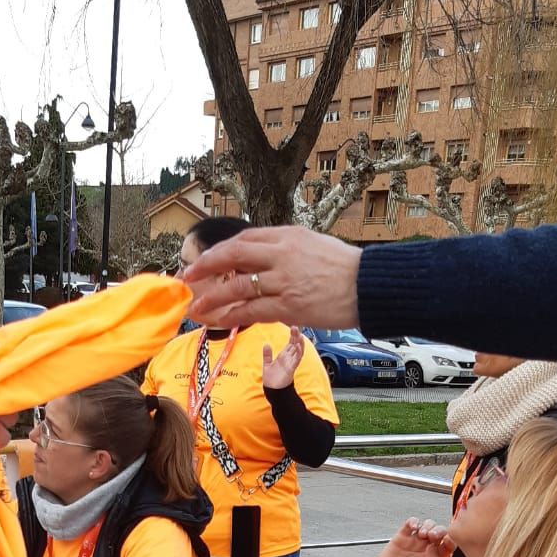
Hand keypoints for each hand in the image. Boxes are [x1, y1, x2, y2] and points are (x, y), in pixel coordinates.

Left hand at [182, 226, 361, 331]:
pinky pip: (251, 310)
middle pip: (233, 255)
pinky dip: (231, 316)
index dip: (221, 250)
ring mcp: (283, 280)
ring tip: (196, 307)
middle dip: (206, 266)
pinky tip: (218, 321)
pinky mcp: (289, 305)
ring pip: (237, 286)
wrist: (369, 285)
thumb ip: (285, 251)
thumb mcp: (313, 246)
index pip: (244, 238)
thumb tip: (262, 262)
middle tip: (187, 277)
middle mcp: (282, 254)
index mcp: (288, 235)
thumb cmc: (345, 269)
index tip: (205, 260)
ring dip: (212, 297)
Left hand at [263, 326, 304, 389]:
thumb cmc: (271, 379)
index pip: (290, 343)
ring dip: (300, 343)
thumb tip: (266, 344)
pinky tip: (298, 346)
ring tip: (300, 334)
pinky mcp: (291, 369)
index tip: (293, 327)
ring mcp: (291, 363)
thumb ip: (267, 355)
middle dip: (296, 336)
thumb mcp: (267, 364)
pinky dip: (298, 352)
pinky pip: (297, 359)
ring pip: (298, 351)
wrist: (272, 390)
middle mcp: (289, 359)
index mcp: (284, 356)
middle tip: (296, 327)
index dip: (292, 335)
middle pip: (295, 345)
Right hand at [367, 519, 453, 556]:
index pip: (448, 544)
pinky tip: (413, 527)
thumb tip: (435, 549)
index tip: (447, 540)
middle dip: (438, 530)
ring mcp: (416, 540)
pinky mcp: (404, 535)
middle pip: (439, 532)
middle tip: (432, 535)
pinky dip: (413, 521)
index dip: (450, 540)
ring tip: (422, 534)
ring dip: (427, 526)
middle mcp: (427, 547)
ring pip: (427, 525)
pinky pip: (411, 523)